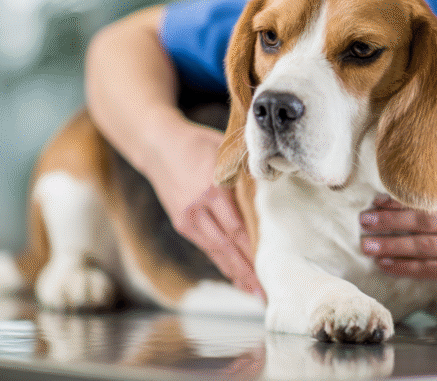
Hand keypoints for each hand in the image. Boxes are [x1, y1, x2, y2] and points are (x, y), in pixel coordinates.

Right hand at [144, 117, 263, 299]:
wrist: (159, 145)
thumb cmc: (199, 144)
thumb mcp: (225, 153)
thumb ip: (246, 173)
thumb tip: (277, 188)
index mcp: (214, 189)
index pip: (239, 228)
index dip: (255, 250)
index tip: (273, 267)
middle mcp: (199, 207)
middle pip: (228, 246)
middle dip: (248, 272)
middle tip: (266, 293)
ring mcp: (188, 218)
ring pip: (216, 251)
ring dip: (236, 273)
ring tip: (254, 292)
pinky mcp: (182, 223)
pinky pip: (206, 247)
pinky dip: (222, 262)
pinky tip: (236, 275)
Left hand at [359, 176, 436, 294]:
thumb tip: (418, 172)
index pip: (430, 195)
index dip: (400, 198)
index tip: (376, 200)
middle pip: (423, 220)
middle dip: (389, 221)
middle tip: (363, 221)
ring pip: (423, 246)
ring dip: (391, 245)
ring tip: (367, 245)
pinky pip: (431, 269)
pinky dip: (405, 267)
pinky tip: (385, 264)